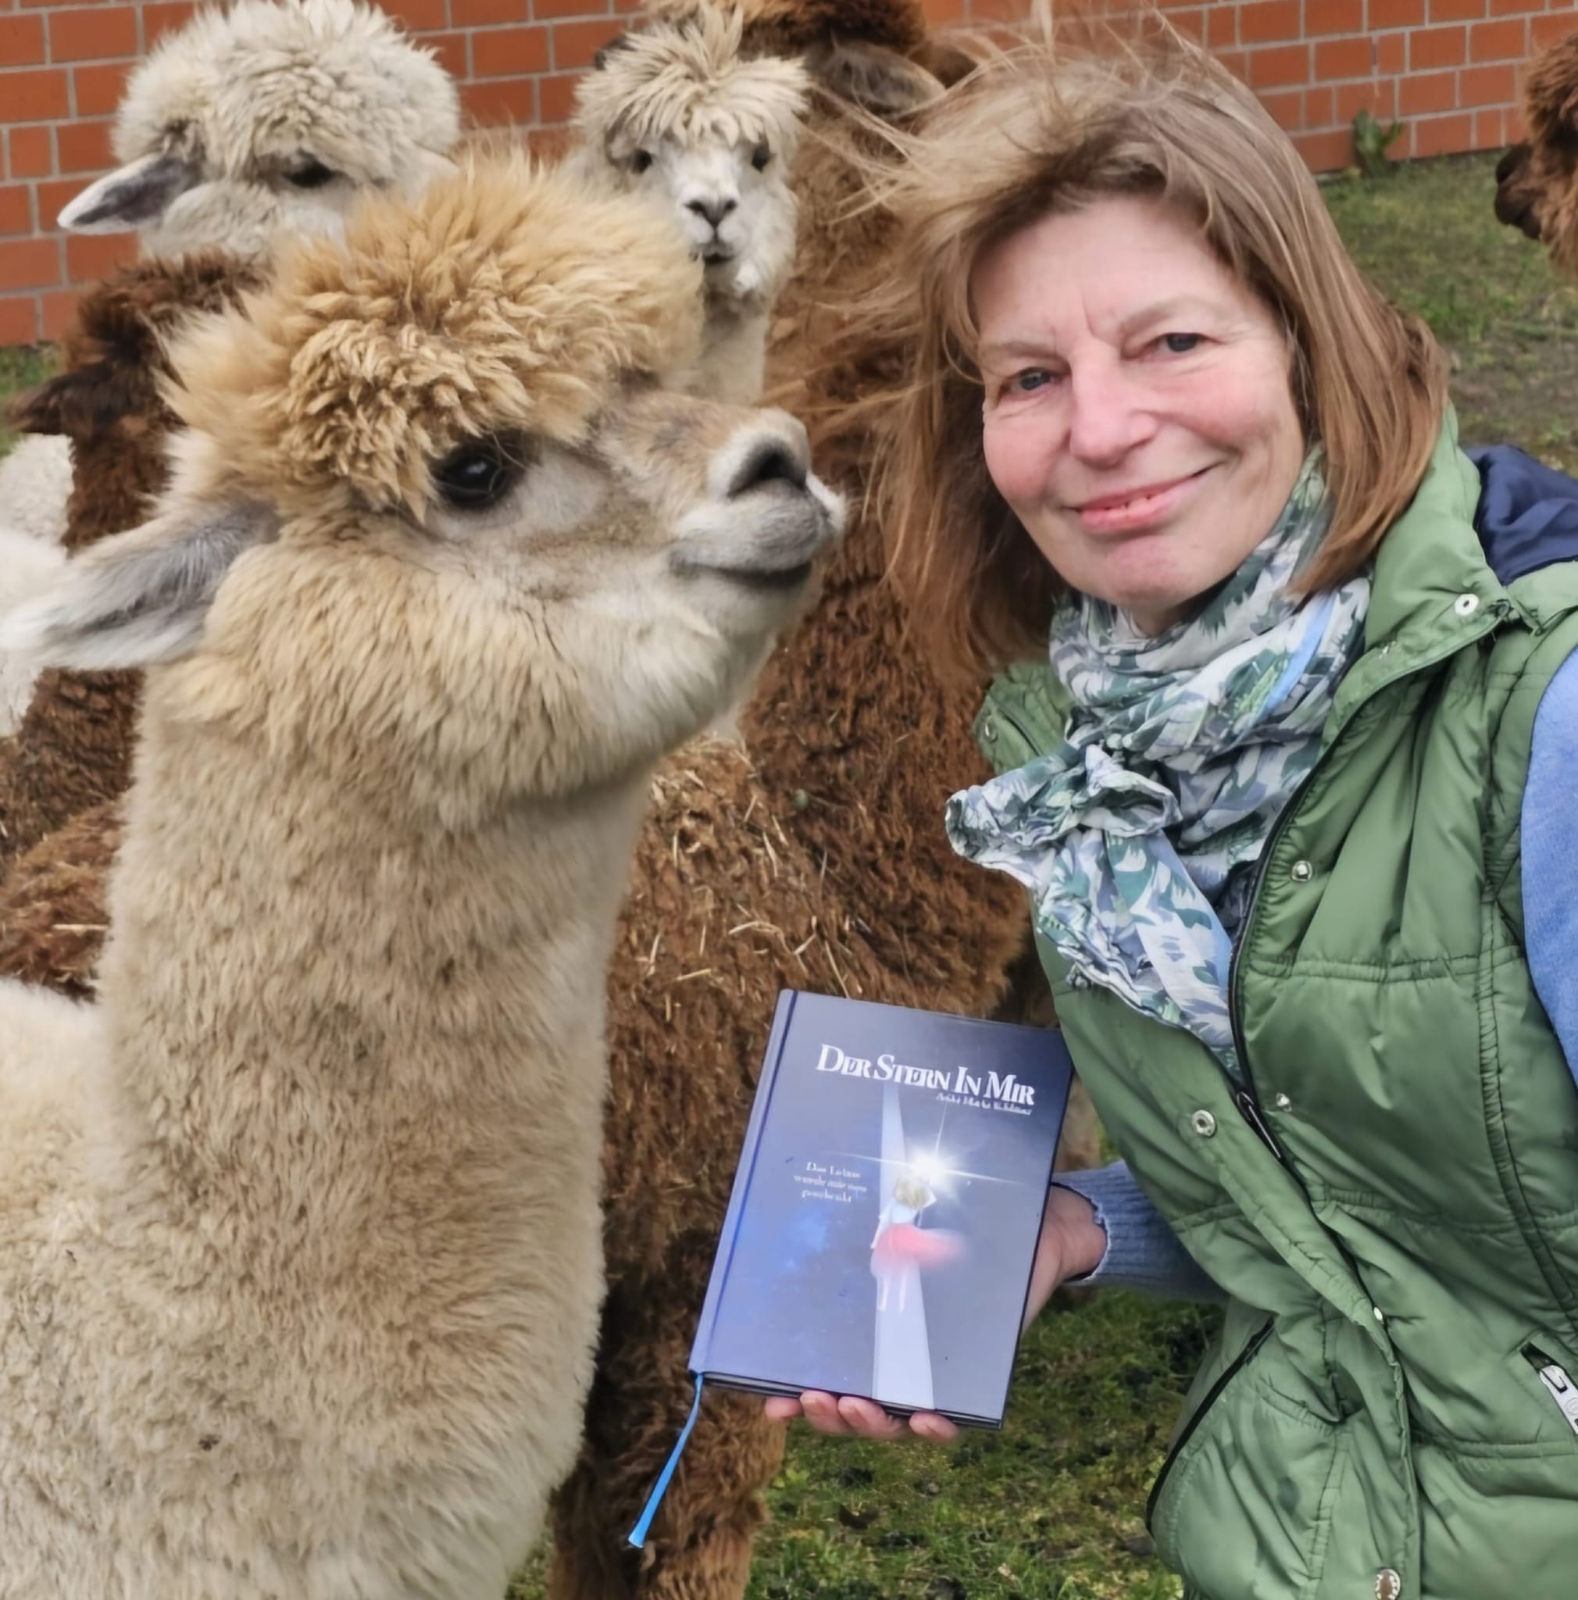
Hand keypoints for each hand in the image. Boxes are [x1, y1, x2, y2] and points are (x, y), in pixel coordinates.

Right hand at [762, 1188, 1105, 1442]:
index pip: (828, 1372)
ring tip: (858, 1407)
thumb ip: (884, 1233)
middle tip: (812, 1398)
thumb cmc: (961, 1226)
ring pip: (895, 1419)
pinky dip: (938, 1426)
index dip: (797, 1397)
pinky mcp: (977, 1378)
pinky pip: (955, 1415)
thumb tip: (840, 1210)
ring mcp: (934, 1374)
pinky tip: (926, 1420)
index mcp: (873, 1331)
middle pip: (854, 1407)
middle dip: (829, 1414)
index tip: (773, 1405)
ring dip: (871, 1423)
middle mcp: (898, 1361)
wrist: (1033, 1233)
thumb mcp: (913, 1229)